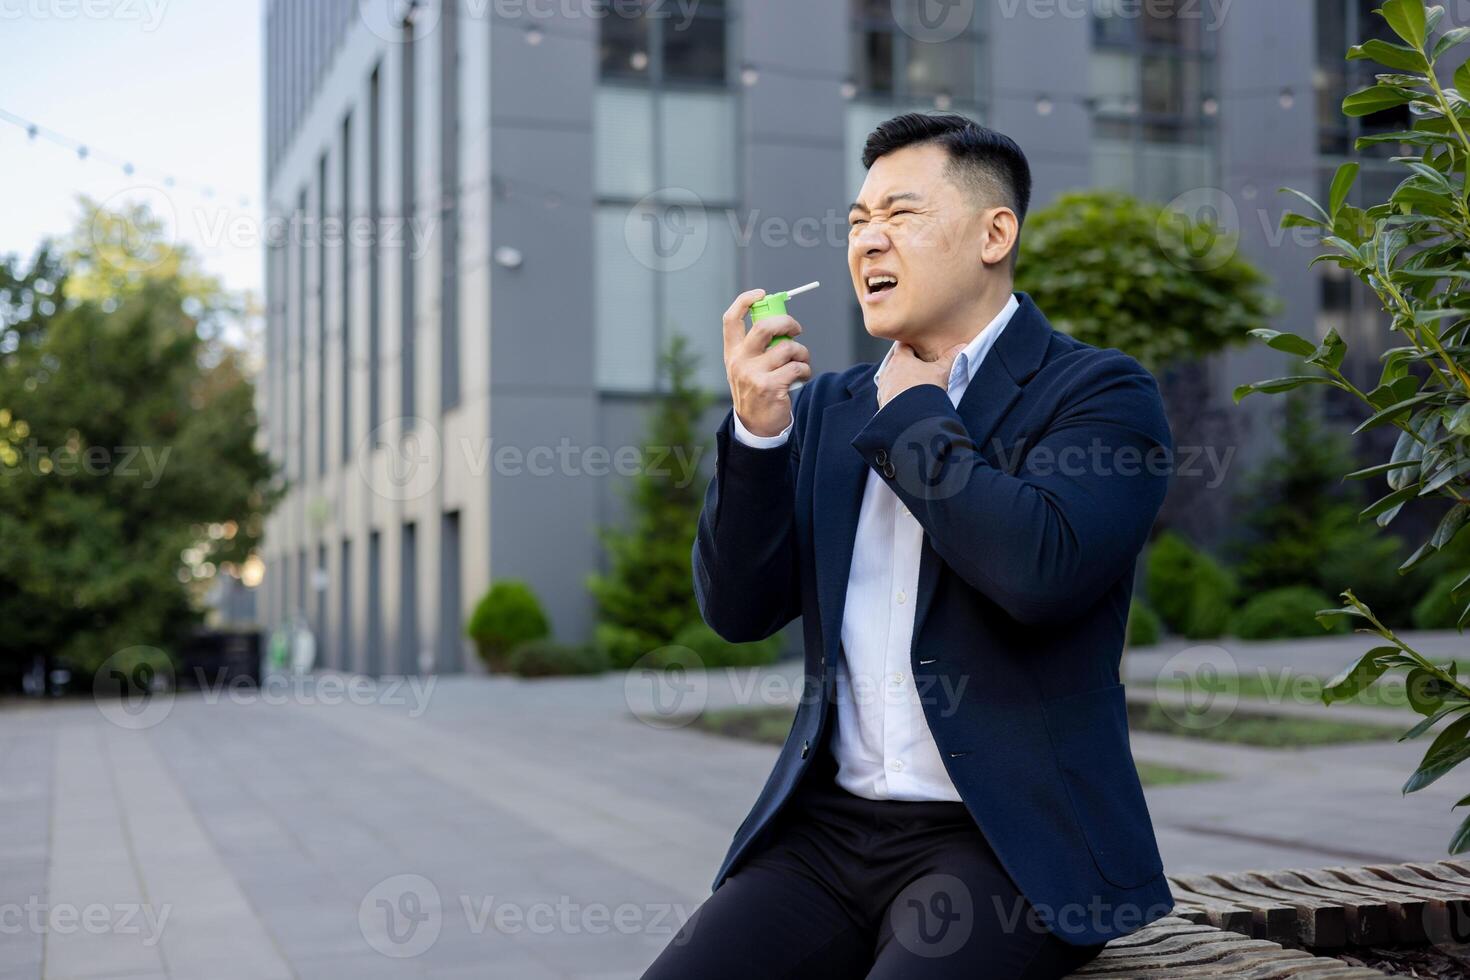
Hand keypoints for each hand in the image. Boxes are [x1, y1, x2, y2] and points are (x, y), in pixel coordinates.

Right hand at [722, 289, 812, 436]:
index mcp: (732, 353)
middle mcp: (739, 362)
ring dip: (802, 352)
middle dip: (787, 322)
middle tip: (796, 329)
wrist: (755, 427)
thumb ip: (757, 347)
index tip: (761, 294)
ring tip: (802, 361)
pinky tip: (802, 375)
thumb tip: (782, 322)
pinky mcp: (770, 387)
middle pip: (764, 327)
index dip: (745, 301)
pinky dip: (805, 369)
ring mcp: (753, 375)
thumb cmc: (756, 391)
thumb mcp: (746, 368)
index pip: (731, 319)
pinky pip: (797, 367)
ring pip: (787, 348)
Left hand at [876, 341, 965, 409]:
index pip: (904, 345)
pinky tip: (908, 400)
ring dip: (901, 381)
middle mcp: (888, 371)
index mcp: (900, 359)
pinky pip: (890, 394)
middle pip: (897, 363)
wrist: (911, 417)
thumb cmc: (924, 390)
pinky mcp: (882, 402)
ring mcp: (884, 387)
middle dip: (908, 365)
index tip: (921, 351)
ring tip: (915, 387)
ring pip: (893, 379)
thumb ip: (950, 358)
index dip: (913, 347)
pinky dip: (897, 395)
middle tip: (921, 370)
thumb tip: (962, 345)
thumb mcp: (941, 372)